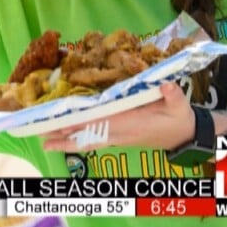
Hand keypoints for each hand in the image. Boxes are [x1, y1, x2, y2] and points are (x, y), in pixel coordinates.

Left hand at [41, 82, 195, 151]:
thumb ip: (173, 96)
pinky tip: (61, 140)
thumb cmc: (180, 118)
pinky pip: (92, 140)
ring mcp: (117, 137)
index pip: (102, 122)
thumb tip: (167, 85)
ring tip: (43, 140)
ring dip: (65, 140)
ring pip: (87, 140)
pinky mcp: (116, 137)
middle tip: (41, 134)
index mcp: (131, 122)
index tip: (64, 121)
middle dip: (65, 135)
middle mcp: (120, 133)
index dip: (82, 121)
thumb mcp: (180, 106)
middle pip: (88, 134)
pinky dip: (76, 140)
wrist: (185, 136)